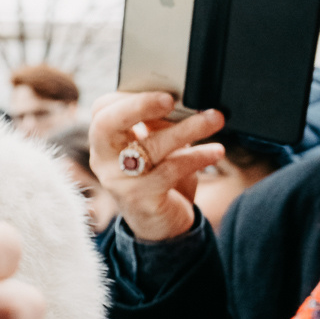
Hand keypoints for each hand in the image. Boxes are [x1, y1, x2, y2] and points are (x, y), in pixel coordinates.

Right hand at [88, 92, 224, 241]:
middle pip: (106, 125)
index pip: (103, 110)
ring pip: (149, 147)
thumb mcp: (158, 146)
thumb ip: (160, 123)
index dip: (129, 97)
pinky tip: (216, 151)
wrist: (163, 227)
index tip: (163, 91)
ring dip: (186, 129)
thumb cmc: (160, 178)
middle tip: (171, 99)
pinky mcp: (139, 199)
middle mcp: (104, 160)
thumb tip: (181, 95)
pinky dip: (196, 158)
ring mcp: (118, 181)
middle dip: (139, 106)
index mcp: (106, 141)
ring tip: (214, 119)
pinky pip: (169, 172)